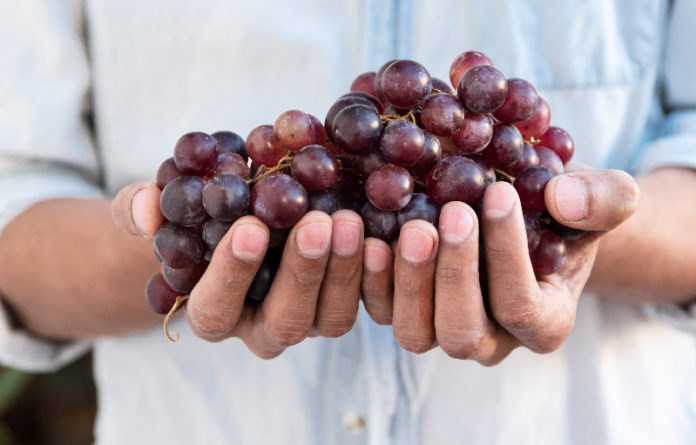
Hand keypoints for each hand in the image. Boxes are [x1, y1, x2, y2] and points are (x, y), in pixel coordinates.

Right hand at [112, 182, 363, 357]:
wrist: (237, 221)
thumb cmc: (194, 220)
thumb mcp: (163, 208)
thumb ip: (142, 208)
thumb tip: (144, 210)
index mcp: (214, 312)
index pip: (216, 310)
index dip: (232, 276)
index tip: (250, 228)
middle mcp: (262, 327)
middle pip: (284, 322)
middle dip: (302, 274)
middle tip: (317, 222)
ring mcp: (308, 318)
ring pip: (331, 319)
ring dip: (344, 273)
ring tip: (350, 220)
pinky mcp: (343, 300)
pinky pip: (367, 301)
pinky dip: (376, 273)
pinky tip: (384, 231)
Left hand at [360, 165, 638, 364]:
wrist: (524, 211)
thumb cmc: (562, 210)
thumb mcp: (602, 196)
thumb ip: (603, 199)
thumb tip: (564, 200)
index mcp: (543, 323)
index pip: (522, 307)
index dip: (508, 256)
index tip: (497, 193)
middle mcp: (491, 339)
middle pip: (463, 333)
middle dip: (455, 275)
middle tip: (451, 213)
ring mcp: (442, 328)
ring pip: (416, 332)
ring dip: (409, 282)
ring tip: (411, 226)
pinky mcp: (404, 309)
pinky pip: (380, 310)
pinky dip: (371, 279)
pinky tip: (369, 234)